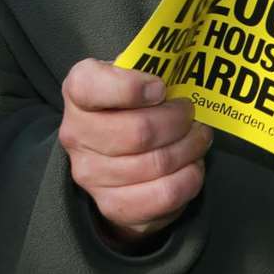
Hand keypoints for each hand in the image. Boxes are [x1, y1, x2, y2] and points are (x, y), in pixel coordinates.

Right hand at [57, 58, 211, 246]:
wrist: (111, 156)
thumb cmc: (129, 106)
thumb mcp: (131, 75)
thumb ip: (149, 68)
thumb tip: (186, 72)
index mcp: (77, 92)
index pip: (90, 86)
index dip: (131, 87)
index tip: (161, 88)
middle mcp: (75, 134)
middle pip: (138, 131)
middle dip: (177, 121)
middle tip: (192, 114)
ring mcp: (90, 174)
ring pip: (157, 164)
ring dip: (189, 149)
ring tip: (198, 138)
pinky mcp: (111, 205)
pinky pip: (163, 195)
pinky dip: (189, 179)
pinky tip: (192, 166)